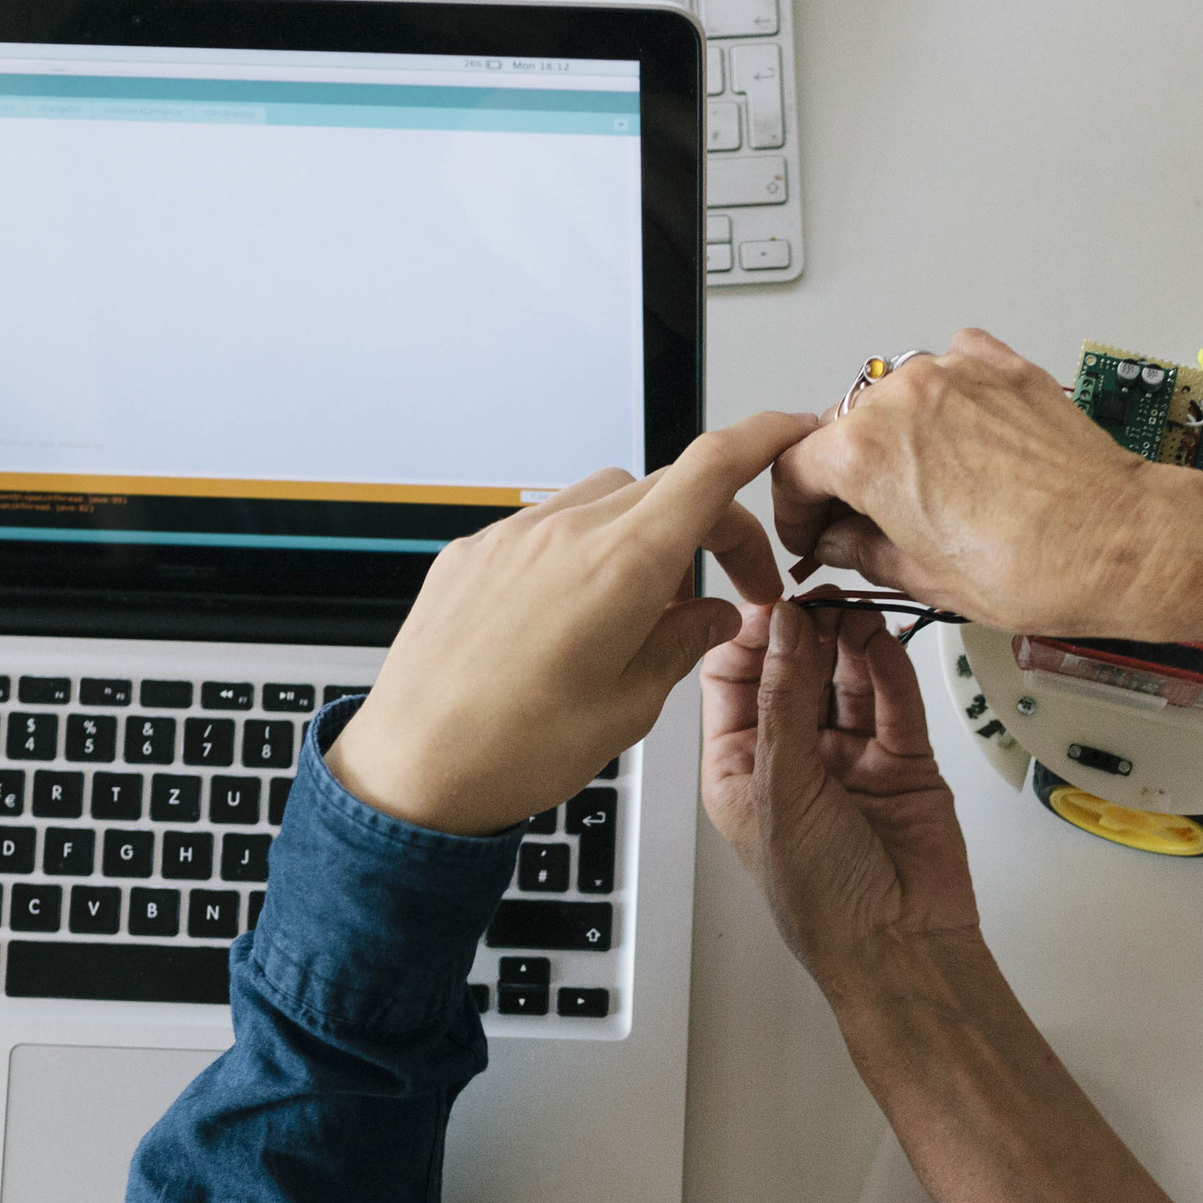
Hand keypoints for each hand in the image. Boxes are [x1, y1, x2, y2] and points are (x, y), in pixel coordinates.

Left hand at [330, 411, 814, 834]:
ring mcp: (512, 537)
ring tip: (644, 606)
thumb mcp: (630, 708)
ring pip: (604, 499)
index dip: (762, 439)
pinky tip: (574, 612)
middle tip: (730, 588)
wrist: (412, 770)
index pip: (711, 468)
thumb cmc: (512, 750)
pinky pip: (544, 526)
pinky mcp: (472, 553)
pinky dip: (579, 551)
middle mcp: (565, 534)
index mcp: (621, 567)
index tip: (790, 432)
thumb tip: (714, 617)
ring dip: (643, 533)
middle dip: (712, 525)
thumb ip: (683, 645)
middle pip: (666, 488)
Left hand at [700, 597, 980, 993]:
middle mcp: (793, 758)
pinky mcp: (903, 761)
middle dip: (805, 632)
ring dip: (849, 641)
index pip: (733, 681)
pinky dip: (889, 667)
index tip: (769, 604)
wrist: (898, 945)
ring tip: (854, 611)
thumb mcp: (780, 788)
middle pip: (794, 671)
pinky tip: (882, 639)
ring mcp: (850, 756)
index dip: (749, 639)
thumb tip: (782, 626)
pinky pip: (894, 700)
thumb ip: (782, 700)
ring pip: (847, 678)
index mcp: (740, 768)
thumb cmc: (821, 895)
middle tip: (819, 600)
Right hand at [767, 329, 1178, 633]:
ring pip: (897, 397)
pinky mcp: (1002, 369)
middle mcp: (904, 398)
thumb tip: (843, 541)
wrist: (1120, 542)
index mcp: (866, 452)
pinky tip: (964, 438)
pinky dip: (948, 397)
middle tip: (862, 517)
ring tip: (923, 485)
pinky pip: (954, 367)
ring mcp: (956, 375)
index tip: (811, 530)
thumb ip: (864, 550)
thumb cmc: (1038, 566)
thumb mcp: (924, 578)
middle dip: (844, 475)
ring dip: (896, 436)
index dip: (794, 511)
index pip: (795, 468)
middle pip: (843, 428)